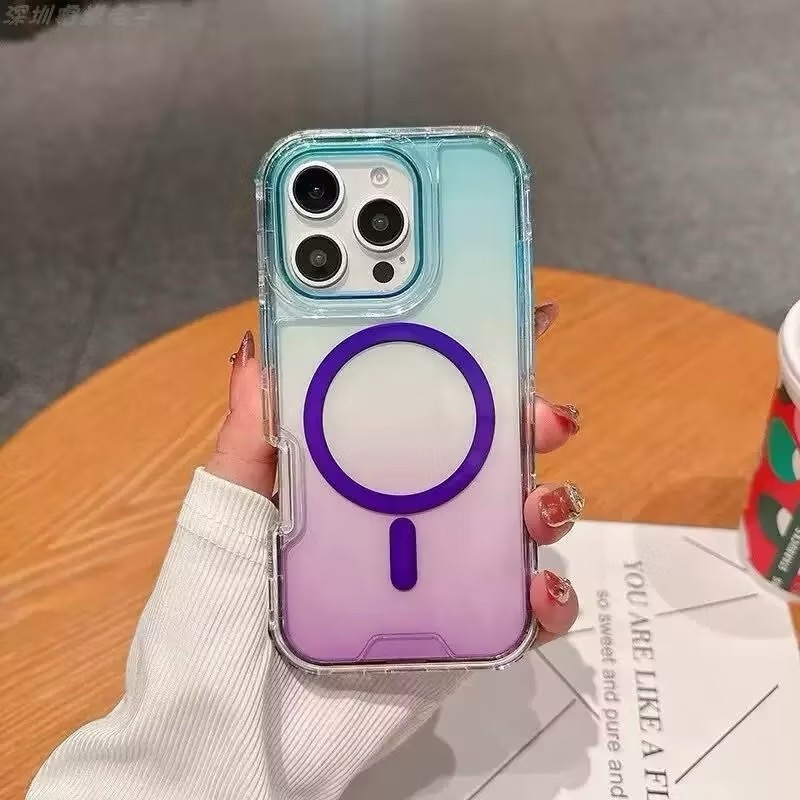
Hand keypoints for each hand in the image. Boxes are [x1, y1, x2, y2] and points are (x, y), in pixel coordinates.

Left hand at [207, 301, 581, 647]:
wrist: (231, 725)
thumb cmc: (219, 608)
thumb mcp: (230, 505)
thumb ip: (251, 432)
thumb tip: (254, 351)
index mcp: (366, 473)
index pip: (431, 407)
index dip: (476, 366)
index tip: (512, 324)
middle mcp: (413, 513)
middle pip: (494, 455)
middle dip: (531, 424)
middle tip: (544, 415)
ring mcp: (443, 569)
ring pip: (522, 522)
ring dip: (551, 502)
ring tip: (535, 505)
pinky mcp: (465, 629)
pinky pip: (526, 608)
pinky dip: (550, 594)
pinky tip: (533, 588)